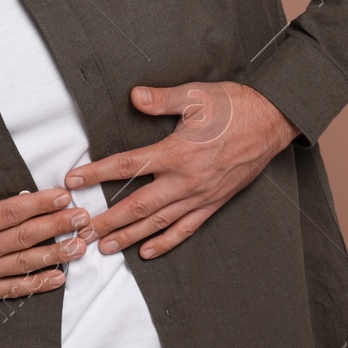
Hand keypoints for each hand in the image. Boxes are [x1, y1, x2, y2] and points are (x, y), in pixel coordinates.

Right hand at [0, 156, 95, 304]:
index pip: (9, 213)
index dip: (39, 204)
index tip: (62, 195)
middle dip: (57, 226)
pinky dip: (35, 285)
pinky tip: (57, 279)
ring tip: (80, 247)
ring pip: (23, 265)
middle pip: (24, 237)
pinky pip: (10, 290)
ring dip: (55, 255)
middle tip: (84, 218)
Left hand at [64, 81, 299, 260]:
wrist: (273, 121)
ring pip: (159, 223)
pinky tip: (147, 252)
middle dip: (107, 221)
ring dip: (130, 237)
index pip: (128, 166)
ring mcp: (201, 195)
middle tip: (81, 233)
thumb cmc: (235, 106)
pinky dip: (166, 243)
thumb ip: (162, 100)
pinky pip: (187, 228)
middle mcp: (187, 179)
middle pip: (138, 206)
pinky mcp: (214, 202)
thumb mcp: (197, 94)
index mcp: (178, 152)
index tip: (73, 181)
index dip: (97, 174)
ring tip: (105, 247)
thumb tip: (135, 96)